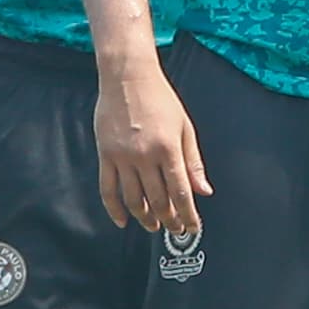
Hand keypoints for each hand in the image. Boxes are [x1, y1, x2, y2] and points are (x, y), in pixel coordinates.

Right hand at [95, 55, 209, 234]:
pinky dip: (114, 209)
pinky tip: (123, 221)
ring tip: (154, 226)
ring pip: (133, 199)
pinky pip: (108, 189)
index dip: (188, 215)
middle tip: (175, 230)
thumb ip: (193, 162)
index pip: (180, 192)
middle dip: (169, 220)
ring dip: (145, 218)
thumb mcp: (185, 127)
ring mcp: (122, 157)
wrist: (128, 77)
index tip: (193, 228)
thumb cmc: (160, 99)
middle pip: (158, 200)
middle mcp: (144, 156)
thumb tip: (203, 191)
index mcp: (168, 148)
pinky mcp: (105, 155)